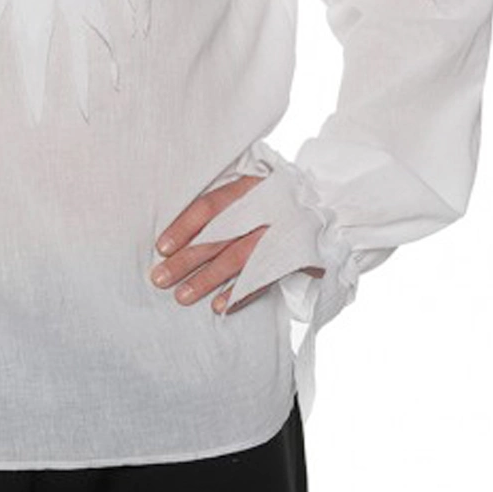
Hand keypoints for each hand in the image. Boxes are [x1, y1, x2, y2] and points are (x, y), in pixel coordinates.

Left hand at [150, 173, 324, 315]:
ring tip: (182, 296)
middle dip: (187, 259)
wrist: (332, 203)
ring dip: (207, 280)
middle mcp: (266, 210)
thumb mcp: (253, 185)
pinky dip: (240, 293)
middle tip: (160, 278)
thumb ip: (225, 202)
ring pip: (238, 260)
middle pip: (219, 236)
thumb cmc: (278, 196)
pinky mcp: (294, 257)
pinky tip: (219, 306)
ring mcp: (281, 235)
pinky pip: (263, 279)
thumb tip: (181, 231)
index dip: (184, 226)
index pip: (210, 206)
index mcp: (251, 186)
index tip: (161, 247)